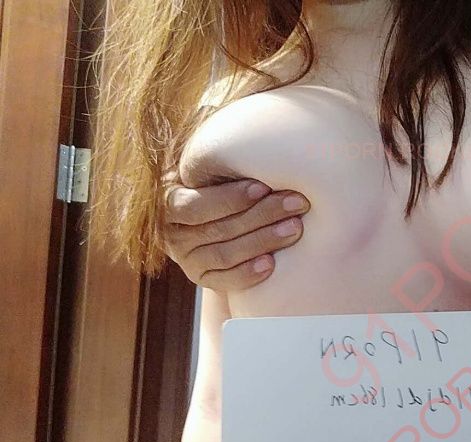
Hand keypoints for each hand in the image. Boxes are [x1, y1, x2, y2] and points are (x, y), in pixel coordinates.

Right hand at [163, 171, 309, 289]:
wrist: (207, 221)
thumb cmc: (213, 183)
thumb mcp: (206, 168)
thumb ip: (215, 157)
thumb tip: (243, 126)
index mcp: (168, 201)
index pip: (196, 205)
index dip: (230, 198)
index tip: (264, 187)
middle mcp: (172, 234)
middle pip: (219, 228)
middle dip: (262, 215)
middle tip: (296, 203)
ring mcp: (186, 259)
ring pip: (225, 253)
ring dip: (263, 241)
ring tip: (295, 228)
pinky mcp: (201, 278)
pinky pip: (224, 280)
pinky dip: (247, 273)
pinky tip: (272, 264)